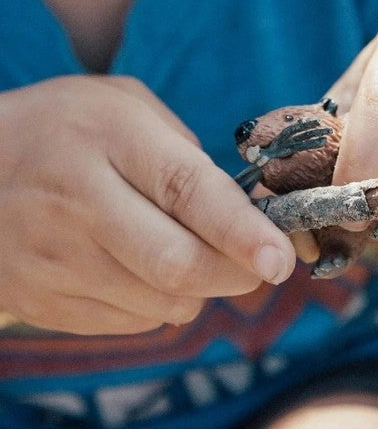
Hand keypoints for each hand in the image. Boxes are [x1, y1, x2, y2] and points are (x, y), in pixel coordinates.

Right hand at [0, 76, 295, 333]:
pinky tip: (139, 268)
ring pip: (164, 303)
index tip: (283, 258)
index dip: (243, 231)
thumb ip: (185, 149)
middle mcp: (78, 200)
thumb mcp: (123, 105)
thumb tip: (246, 209)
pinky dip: (158, 303)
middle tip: (260, 262)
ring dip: (198, 287)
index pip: (187, 190)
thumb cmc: (64, 129)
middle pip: (179, 265)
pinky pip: (132, 323)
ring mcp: (54, 258)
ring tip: (183, 249)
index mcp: (108, 136)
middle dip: (238, 272)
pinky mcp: (42, 300)